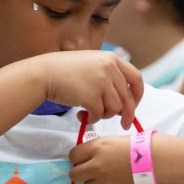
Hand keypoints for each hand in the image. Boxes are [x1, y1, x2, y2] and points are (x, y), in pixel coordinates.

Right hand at [28, 51, 143, 126]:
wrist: (44, 73)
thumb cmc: (66, 72)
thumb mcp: (93, 65)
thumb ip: (110, 77)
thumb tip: (124, 103)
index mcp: (112, 59)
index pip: (136, 78)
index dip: (138, 95)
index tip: (134, 106)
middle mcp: (109, 68)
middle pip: (128, 98)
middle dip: (127, 115)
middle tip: (124, 124)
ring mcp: (101, 81)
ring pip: (115, 108)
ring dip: (104, 115)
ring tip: (92, 111)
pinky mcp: (91, 96)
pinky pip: (99, 114)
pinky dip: (92, 118)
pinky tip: (82, 113)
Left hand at [68, 135, 135, 183]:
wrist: (159, 162)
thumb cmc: (140, 147)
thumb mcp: (114, 141)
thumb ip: (98, 149)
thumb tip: (86, 157)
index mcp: (97, 148)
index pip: (73, 155)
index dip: (77, 158)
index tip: (83, 159)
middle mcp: (97, 166)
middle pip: (74, 175)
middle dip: (80, 172)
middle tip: (89, 171)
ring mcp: (104, 182)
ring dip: (93, 183)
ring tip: (106, 178)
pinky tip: (116, 183)